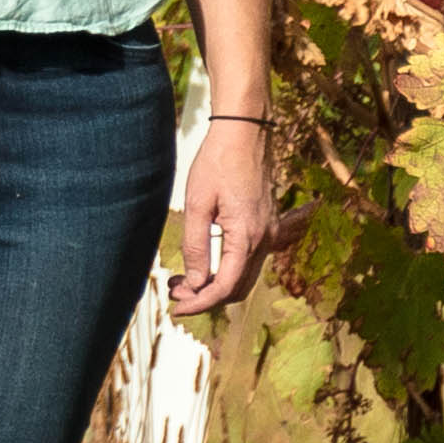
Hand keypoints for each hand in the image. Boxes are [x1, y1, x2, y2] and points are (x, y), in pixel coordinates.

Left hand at [164, 113, 283, 317]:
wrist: (245, 133)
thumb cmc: (217, 163)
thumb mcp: (198, 204)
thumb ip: (196, 246)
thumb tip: (195, 283)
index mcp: (248, 236)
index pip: (226, 286)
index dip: (201, 302)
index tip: (177, 308)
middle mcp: (265, 239)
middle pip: (238, 287)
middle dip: (206, 296)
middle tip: (174, 293)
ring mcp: (269, 233)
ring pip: (244, 276)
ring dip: (215, 284)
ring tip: (181, 280)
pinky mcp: (266, 226)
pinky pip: (248, 260)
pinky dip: (225, 269)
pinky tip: (202, 264)